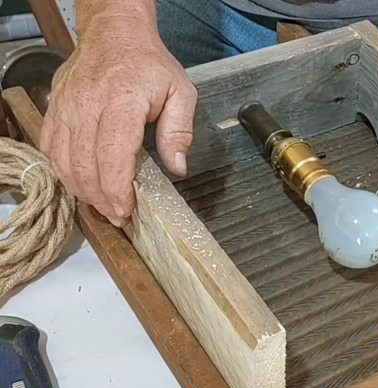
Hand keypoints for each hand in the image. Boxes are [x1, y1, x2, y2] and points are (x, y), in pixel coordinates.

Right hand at [40, 17, 196, 226]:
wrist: (114, 35)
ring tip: (103, 205)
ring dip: (82, 190)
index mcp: (122, 101)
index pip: (112, 155)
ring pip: (63, 162)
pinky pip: (50, 150)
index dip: (116, 190)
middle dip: (101, 199)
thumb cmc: (149, 65)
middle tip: (119, 215)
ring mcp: (65, 108)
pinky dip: (65, 172)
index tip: (126, 210)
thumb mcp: (181, 93)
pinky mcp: (54, 110)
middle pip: (84, 165)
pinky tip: (83, 183)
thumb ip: (180, 132)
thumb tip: (178, 168)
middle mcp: (87, 105)